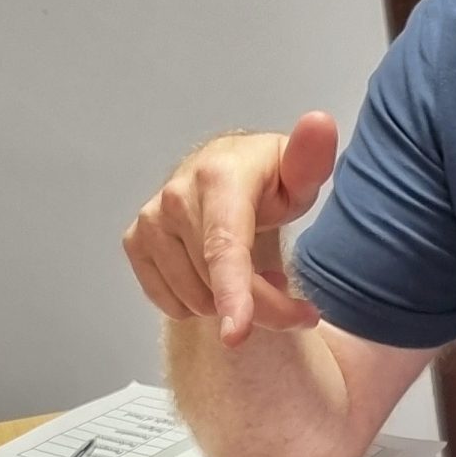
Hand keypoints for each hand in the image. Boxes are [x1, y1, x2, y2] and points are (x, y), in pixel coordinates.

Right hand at [123, 112, 337, 347]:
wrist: (224, 171)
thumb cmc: (267, 179)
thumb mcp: (299, 171)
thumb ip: (311, 157)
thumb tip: (319, 124)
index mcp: (219, 179)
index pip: (224, 247)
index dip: (234, 292)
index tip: (237, 332)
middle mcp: (176, 197)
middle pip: (219, 283)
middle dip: (266, 310)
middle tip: (298, 307)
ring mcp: (152, 221)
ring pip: (195, 300)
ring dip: (231, 305)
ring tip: (255, 279)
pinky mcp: (136, 241)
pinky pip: (170, 302)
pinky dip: (200, 305)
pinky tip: (219, 281)